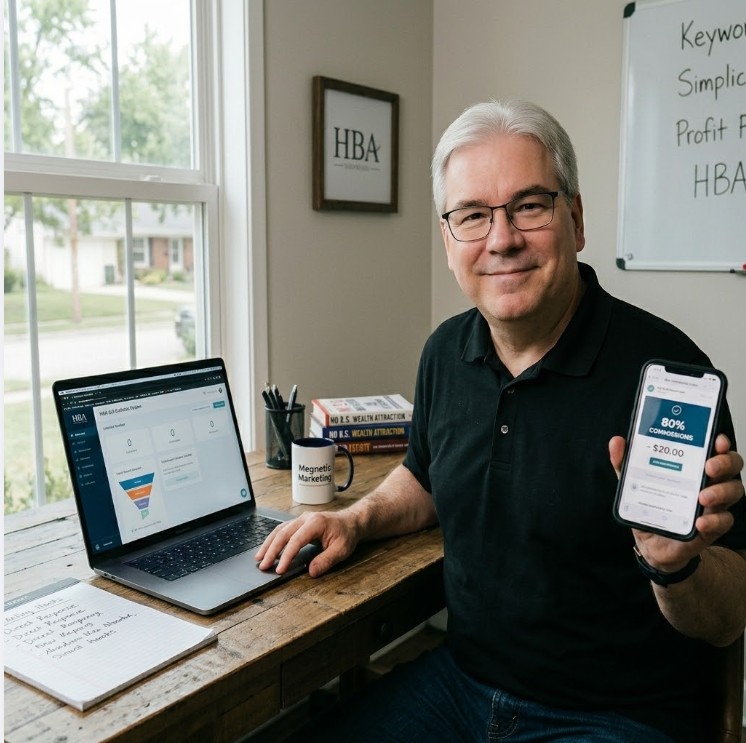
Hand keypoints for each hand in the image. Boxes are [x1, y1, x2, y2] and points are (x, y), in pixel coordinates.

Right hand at [255, 509, 359, 577]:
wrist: (351, 522)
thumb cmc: (346, 534)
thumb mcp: (342, 550)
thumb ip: (326, 560)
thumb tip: (311, 571)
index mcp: (316, 523)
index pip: (296, 540)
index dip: (286, 555)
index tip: (279, 569)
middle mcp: (305, 519)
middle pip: (283, 533)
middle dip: (271, 550)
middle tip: (262, 566)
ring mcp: (301, 519)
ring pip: (279, 530)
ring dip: (268, 544)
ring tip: (259, 558)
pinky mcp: (299, 523)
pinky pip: (282, 530)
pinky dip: (273, 540)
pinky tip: (267, 549)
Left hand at [609, 434, 744, 571]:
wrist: (650, 543)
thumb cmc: (650, 506)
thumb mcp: (634, 483)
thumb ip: (624, 463)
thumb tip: (616, 442)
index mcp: (692, 467)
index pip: (713, 449)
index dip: (719, 443)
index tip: (716, 440)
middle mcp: (708, 482)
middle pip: (731, 467)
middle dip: (724, 463)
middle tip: (709, 467)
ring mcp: (713, 504)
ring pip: (734, 492)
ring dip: (721, 492)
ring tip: (702, 497)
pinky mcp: (712, 527)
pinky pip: (724, 521)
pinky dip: (714, 521)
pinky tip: (700, 522)